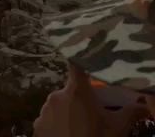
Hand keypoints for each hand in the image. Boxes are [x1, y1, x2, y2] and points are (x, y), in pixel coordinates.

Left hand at [33, 62, 148, 136]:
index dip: (81, 59)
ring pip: (60, 106)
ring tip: (81, 127)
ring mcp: (44, 110)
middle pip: (71, 91)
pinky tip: (68, 132)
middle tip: (93, 112)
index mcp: (76, 91)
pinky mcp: (37, 125)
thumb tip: (146, 106)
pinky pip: (50, 119)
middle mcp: (56, 95)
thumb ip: (131, 112)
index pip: (77, 65)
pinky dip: (58, 124)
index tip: (84, 53)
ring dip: (69, 112)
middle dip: (81, 100)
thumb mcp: (117, 127)